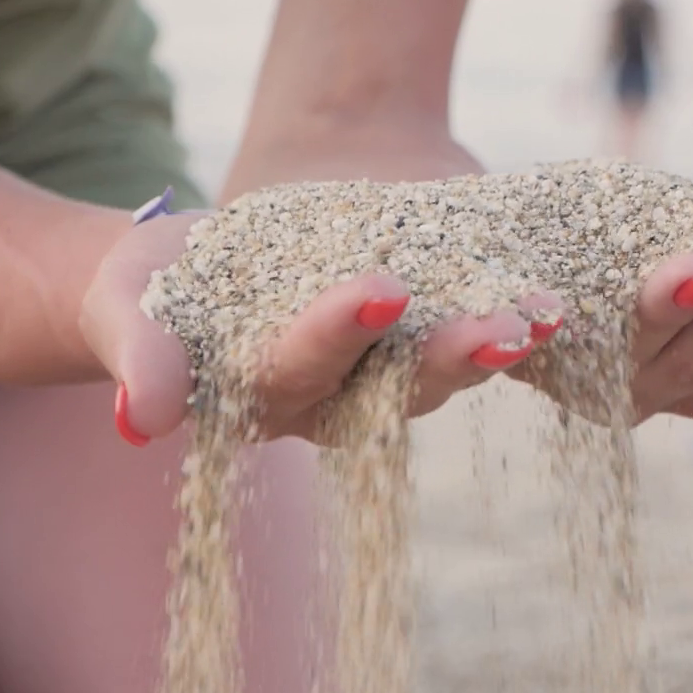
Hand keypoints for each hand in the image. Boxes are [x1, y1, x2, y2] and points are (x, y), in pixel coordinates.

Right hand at [80, 119, 563, 443]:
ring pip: (449, 363)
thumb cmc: (143, 293)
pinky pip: (469, 320)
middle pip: (400, 381)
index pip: (306, 367)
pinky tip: (562, 290)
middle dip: (453, 354)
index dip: (339, 332)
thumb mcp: (130, 312)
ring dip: (503, 342)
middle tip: (507, 330)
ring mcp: (383, 369)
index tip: (378, 289)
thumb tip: (140, 422)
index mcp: (268, 397)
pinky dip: (511, 309)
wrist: (183, 270)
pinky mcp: (417, 330)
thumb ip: (142, 360)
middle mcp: (337, 397)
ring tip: (550, 315)